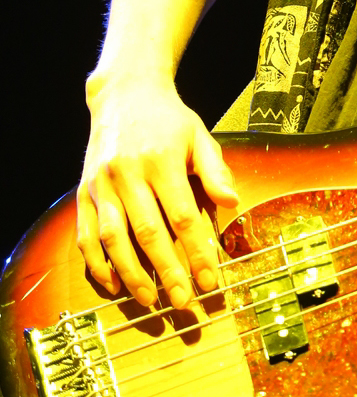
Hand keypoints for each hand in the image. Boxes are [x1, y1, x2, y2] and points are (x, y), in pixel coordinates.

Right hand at [76, 74, 238, 309]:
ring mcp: (101, 183)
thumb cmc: (169, 120)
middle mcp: (128, 173)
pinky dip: (97, 263)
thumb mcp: (199, 135)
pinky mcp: (83, 191)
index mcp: (162, 160)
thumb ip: (215, 170)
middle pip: (149, 232)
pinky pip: (86, 234)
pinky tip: (113, 284)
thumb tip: (233, 202)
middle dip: (168, 272)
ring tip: (151, 301)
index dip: (197, 252)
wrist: (124, 93)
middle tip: (184, 303)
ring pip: (114, 238)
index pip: (183, 216)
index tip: (211, 281)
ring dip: (132, 274)